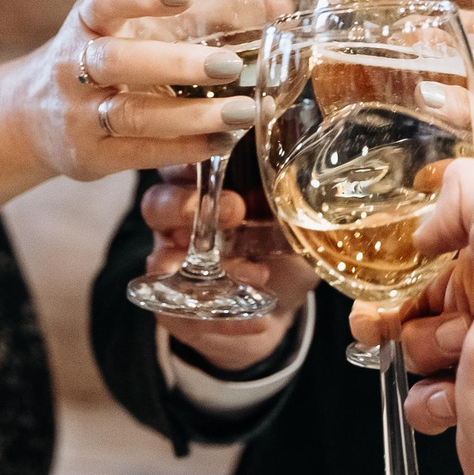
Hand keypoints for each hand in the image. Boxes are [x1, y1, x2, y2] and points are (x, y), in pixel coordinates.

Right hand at [21, 0, 265, 182]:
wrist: (34, 115)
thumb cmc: (109, 57)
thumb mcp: (141, 29)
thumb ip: (207, 15)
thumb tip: (280, 6)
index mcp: (86, 21)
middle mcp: (75, 65)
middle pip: (118, 61)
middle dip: (174, 63)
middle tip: (229, 64)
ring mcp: (79, 114)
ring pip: (131, 114)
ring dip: (190, 115)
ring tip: (243, 112)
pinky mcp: (90, 156)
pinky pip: (139, 153)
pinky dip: (184, 148)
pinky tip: (222, 141)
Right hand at [140, 166, 315, 367]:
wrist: (278, 311)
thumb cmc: (283, 255)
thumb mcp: (298, 225)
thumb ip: (299, 205)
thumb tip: (317, 187)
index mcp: (203, 190)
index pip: (178, 164)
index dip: (189, 160)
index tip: (221, 156)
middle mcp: (177, 225)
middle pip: (156, 204)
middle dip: (188, 205)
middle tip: (236, 210)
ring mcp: (171, 268)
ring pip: (159, 260)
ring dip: (205, 267)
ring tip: (255, 275)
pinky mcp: (173, 311)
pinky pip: (182, 313)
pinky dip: (225, 317)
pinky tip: (258, 318)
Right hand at [349, 160, 473, 474]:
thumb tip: (440, 194)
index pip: (453, 220)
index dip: (419, 237)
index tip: (412, 261)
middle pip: (418, 283)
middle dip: (400, 307)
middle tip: (413, 326)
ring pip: (412, 336)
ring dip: (414, 355)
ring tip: (449, 370)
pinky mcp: (472, 397)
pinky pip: (419, 386)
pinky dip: (422, 400)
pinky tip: (447, 406)